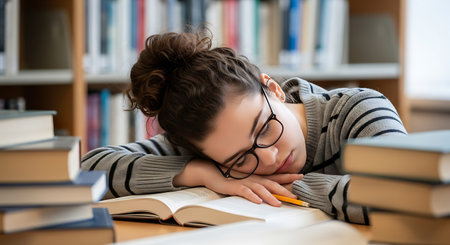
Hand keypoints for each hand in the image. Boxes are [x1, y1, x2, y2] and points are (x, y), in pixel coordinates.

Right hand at [173, 159, 302, 206]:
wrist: (209, 170)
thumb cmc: (227, 174)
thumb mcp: (244, 178)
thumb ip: (255, 181)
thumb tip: (267, 188)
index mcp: (256, 176)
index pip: (275, 176)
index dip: (288, 176)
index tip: (301, 175)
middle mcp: (252, 178)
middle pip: (270, 184)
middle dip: (283, 189)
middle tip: (294, 196)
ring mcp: (243, 181)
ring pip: (259, 189)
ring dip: (269, 196)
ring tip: (278, 203)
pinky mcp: (233, 186)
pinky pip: (243, 191)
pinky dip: (251, 196)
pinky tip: (257, 201)